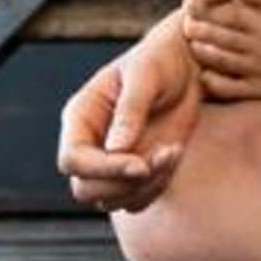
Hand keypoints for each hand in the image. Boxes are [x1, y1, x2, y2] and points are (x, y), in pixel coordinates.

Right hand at [57, 8, 200, 214]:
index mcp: (81, 117)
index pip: (72, 160)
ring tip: (173, 151)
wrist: (187, 64)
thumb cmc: (161, 60)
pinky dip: (158, 186)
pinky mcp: (136, 170)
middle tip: (163, 156)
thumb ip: (130, 110)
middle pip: (86, 189)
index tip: (140, 165)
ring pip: (112, 200)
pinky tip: (175, 153)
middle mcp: (90, 144)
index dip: (102, 169)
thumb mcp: (146, 75)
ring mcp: (111, 161)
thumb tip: (116, 148)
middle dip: (125, 183)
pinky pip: (138, 199)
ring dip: (146, 185)